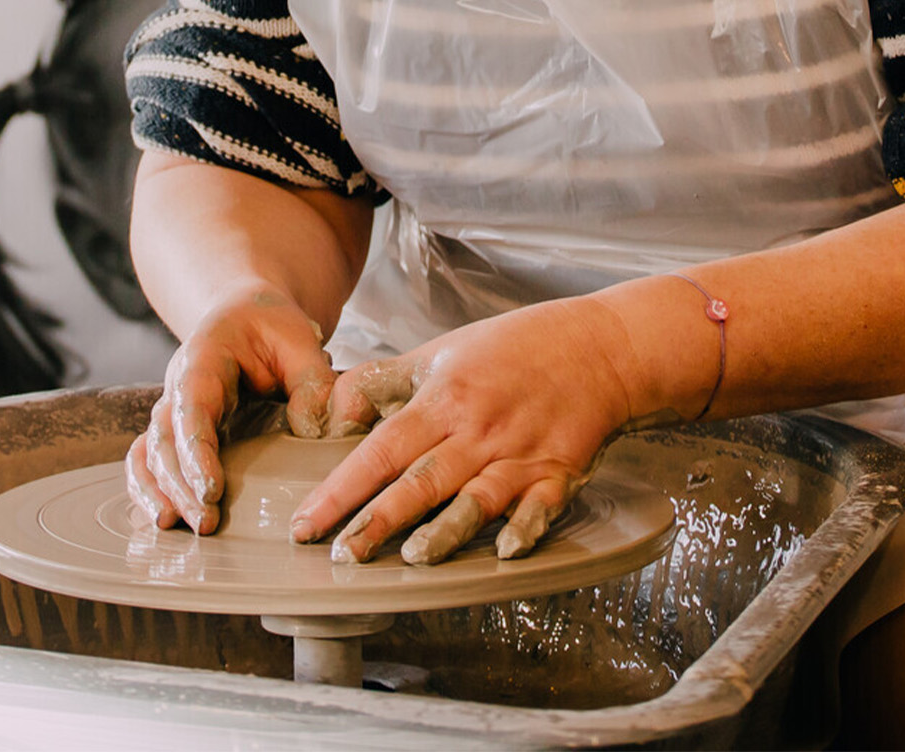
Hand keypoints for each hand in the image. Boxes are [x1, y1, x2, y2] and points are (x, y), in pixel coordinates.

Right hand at [122, 288, 334, 535]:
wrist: (245, 313)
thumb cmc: (270, 326)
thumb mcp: (299, 340)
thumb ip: (311, 381)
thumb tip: (309, 431)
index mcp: (203, 359)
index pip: (191, 408)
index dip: (196, 451)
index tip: (212, 490)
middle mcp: (178, 387)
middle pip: (164, 439)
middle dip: (179, 485)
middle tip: (205, 523)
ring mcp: (172, 409)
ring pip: (148, 452)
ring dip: (158, 491)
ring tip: (174, 527)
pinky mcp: (176, 430)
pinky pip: (148, 460)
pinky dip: (148, 489)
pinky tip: (164, 518)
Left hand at [294, 296, 644, 566]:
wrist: (597, 347)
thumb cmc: (513, 351)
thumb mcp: (438, 354)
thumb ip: (381, 384)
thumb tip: (331, 414)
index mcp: (444, 401)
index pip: (380, 450)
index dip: (340, 489)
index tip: (307, 522)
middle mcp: (478, 431)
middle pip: (421, 481)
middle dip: (378, 521)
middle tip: (342, 555)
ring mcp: (520, 454)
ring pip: (476, 498)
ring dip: (446, 530)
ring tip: (413, 558)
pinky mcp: (559, 471)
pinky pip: (540, 506)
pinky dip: (525, 528)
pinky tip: (507, 551)